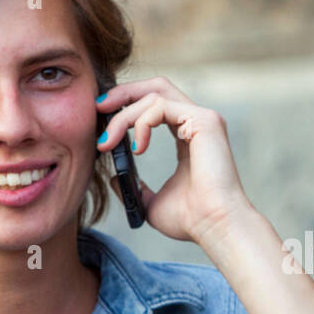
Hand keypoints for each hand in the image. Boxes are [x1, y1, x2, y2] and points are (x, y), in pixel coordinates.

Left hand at [96, 76, 255, 245]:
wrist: (214, 226)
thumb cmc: (192, 219)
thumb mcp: (152, 203)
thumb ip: (136, 187)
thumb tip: (115, 179)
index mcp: (189, 137)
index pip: (156, 106)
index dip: (127, 106)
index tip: (102, 120)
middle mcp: (198, 123)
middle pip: (157, 87)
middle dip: (123, 92)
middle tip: (98, 108)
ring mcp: (203, 119)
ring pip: (154, 95)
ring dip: (123, 115)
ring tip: (107, 141)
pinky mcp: (204, 121)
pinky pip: (160, 106)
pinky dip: (140, 123)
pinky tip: (138, 149)